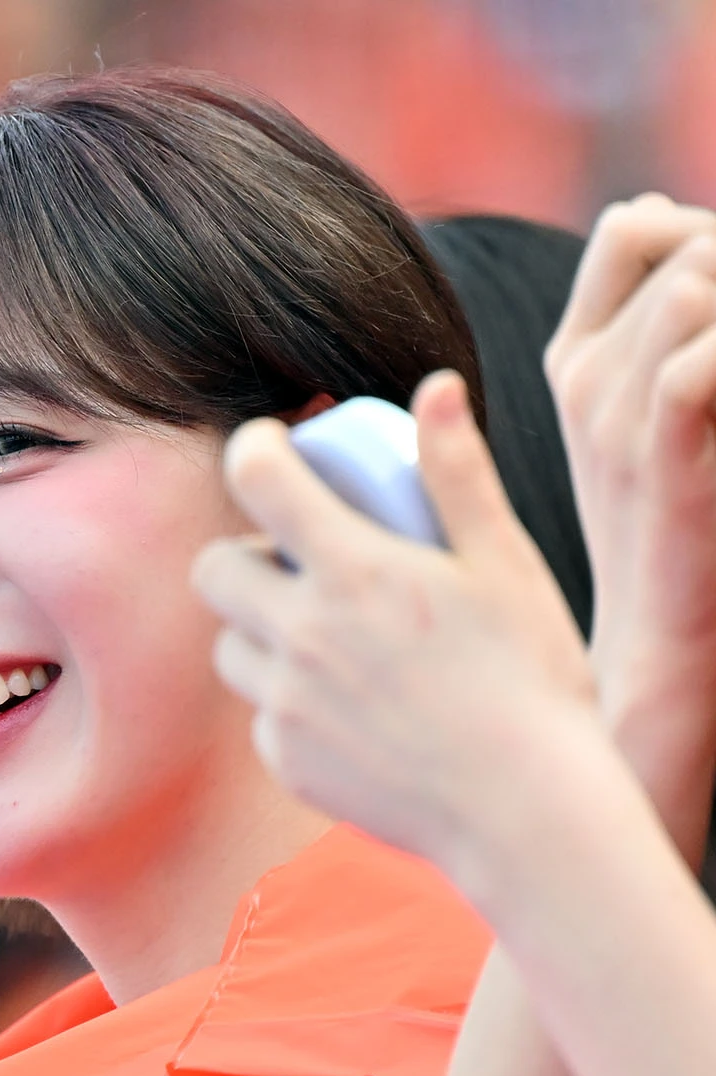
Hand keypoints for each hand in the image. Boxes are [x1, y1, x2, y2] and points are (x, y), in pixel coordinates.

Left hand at [192, 372, 594, 864]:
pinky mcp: (287, 761)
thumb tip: (432, 388)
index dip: (255, 450)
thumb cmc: (532, 682)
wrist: (527, 815)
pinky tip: (347, 712)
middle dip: (245, 556)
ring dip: (260, 632)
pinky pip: (261, 716)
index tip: (273, 453)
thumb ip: (458, 475)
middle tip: (299, 569)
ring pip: (229, 647)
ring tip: (323, 642)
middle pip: (214, 569)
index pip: (257, 479)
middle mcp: (303, 635)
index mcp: (353, 571)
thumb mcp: (506, 566)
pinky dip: (287, 705)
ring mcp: (286, 704)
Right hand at [546, 194, 715, 725]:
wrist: (663, 641)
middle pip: (680, 245)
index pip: (631, 228)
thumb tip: (703, 262)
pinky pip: (697, 361)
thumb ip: (670, 343)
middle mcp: (584, 380)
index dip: (704, 227)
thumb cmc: (685, 533)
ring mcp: (611, 419)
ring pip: (695, 281)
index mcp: (577, 364)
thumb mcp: (659, 425)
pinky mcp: (656, 460)